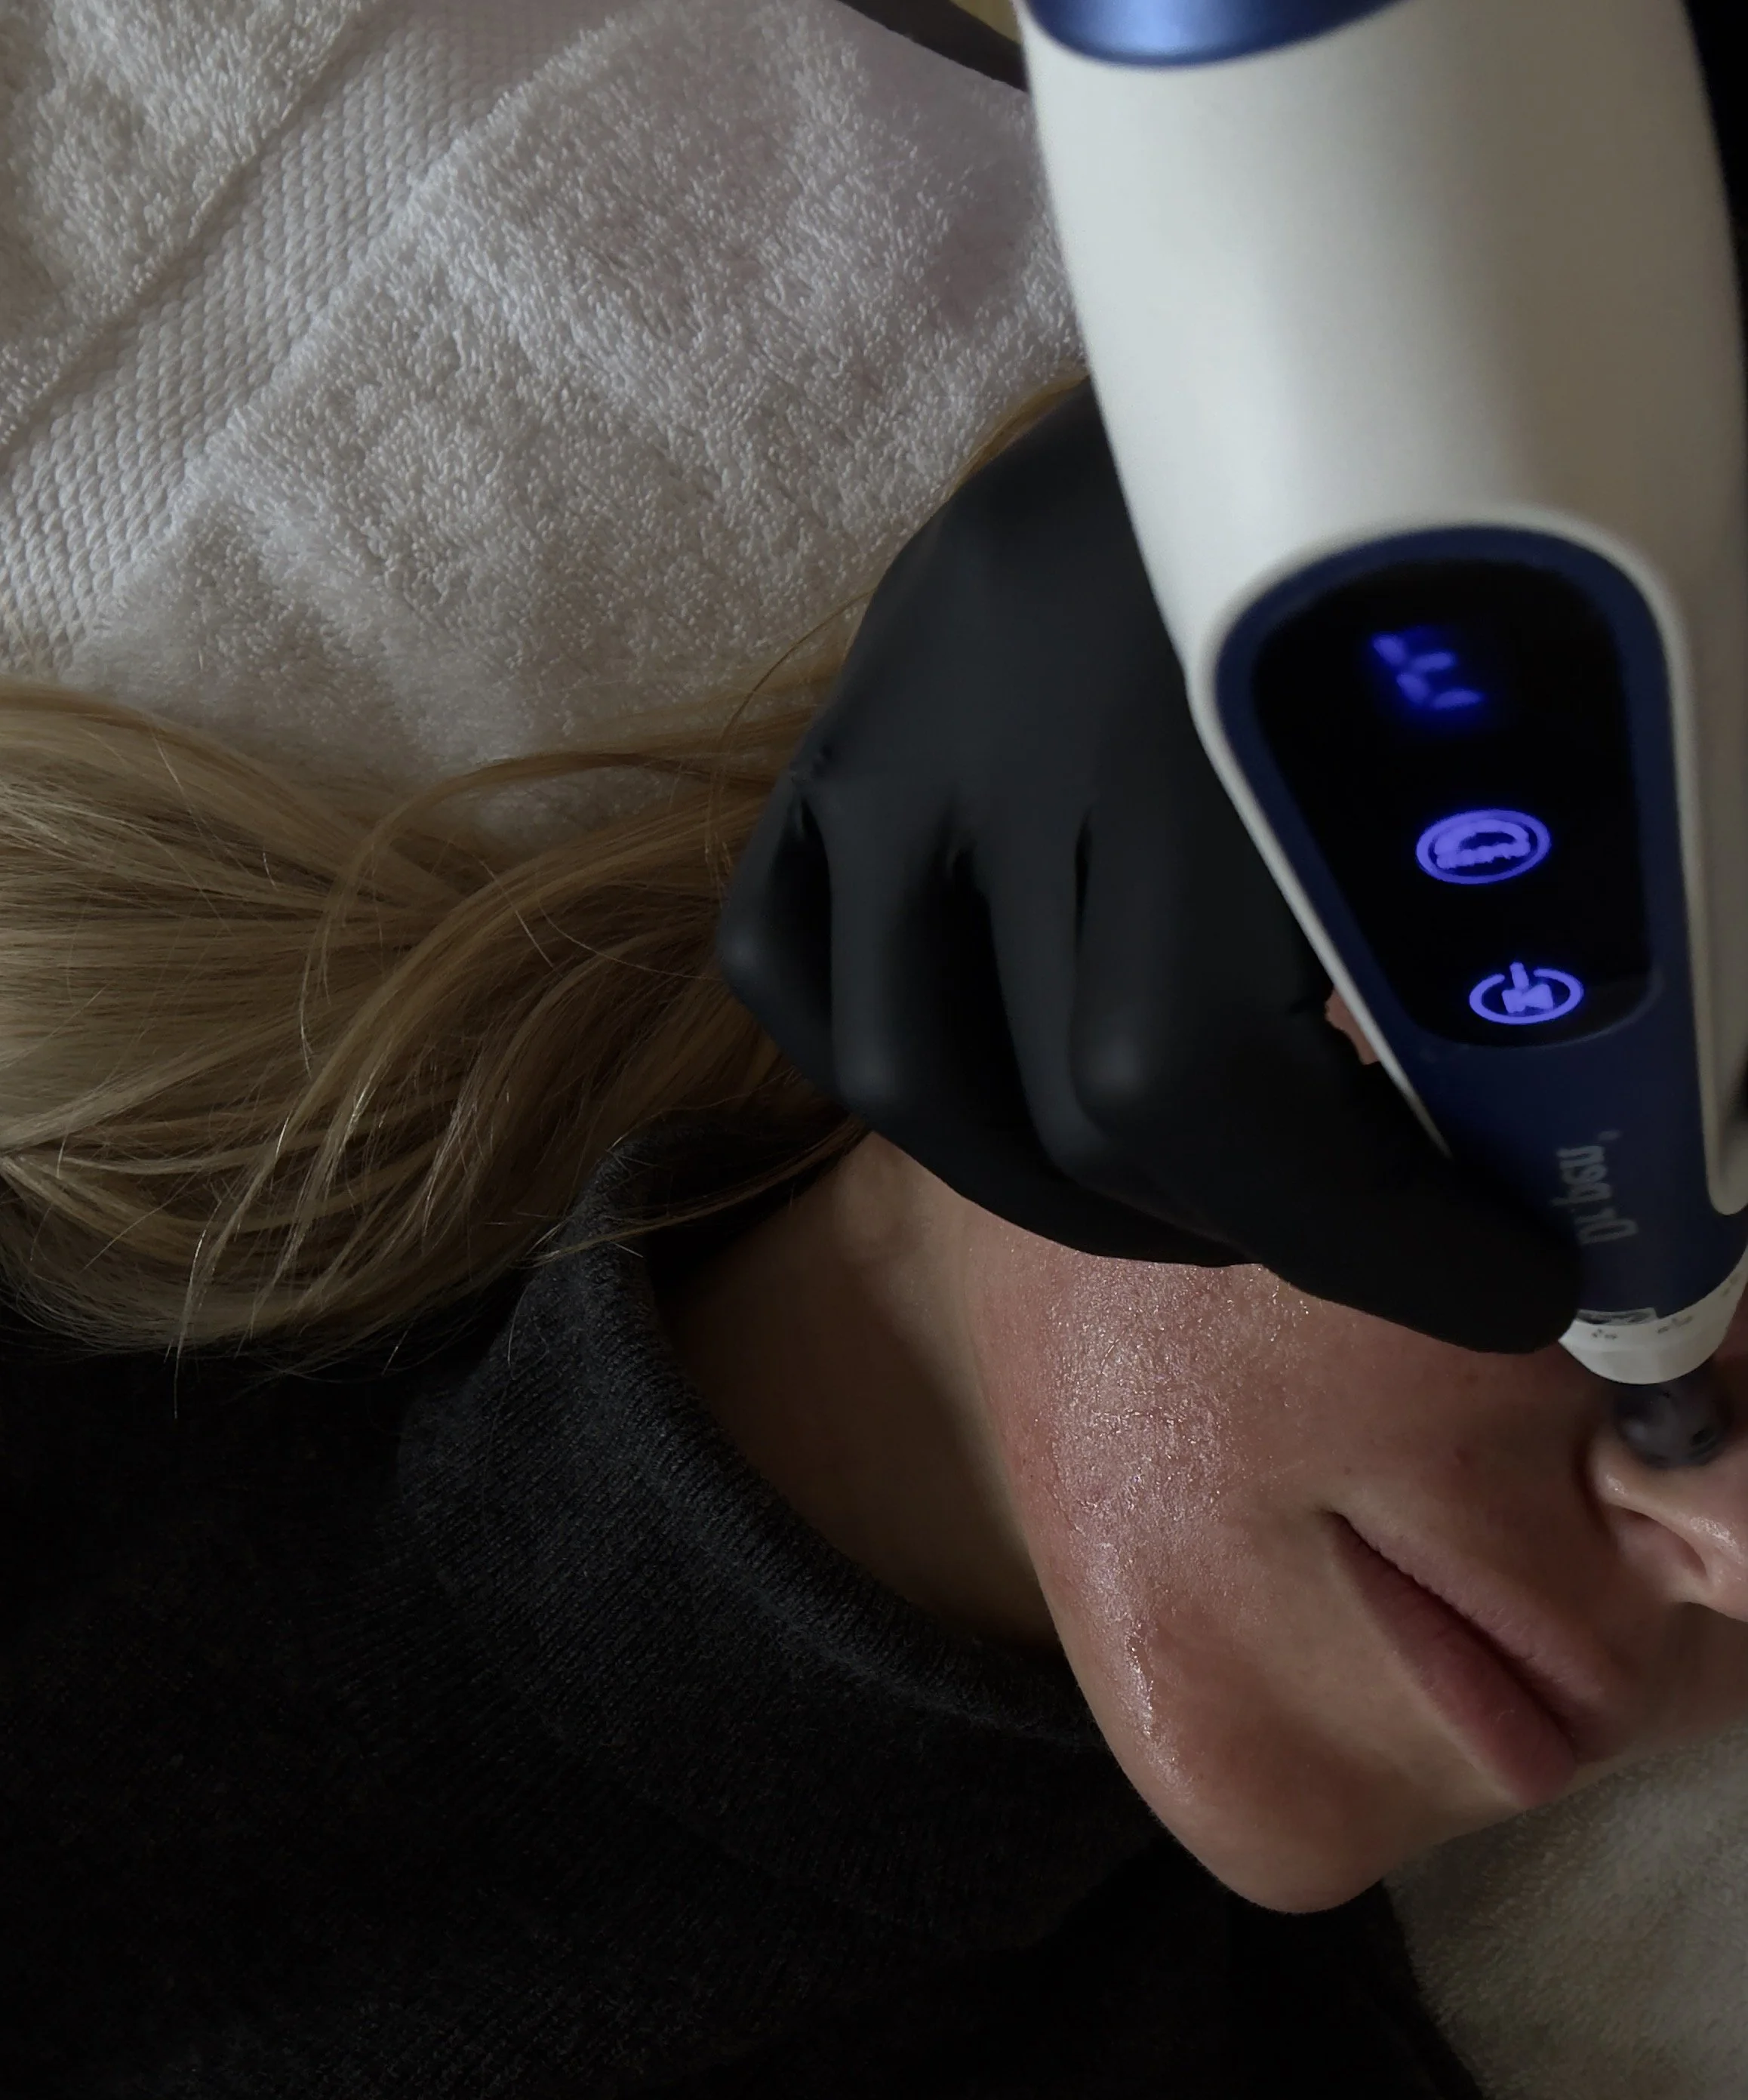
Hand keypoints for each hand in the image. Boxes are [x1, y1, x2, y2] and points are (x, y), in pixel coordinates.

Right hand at [717, 380, 1577, 1352]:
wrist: (1316, 299)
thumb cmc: (1458, 483)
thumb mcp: (1527, 694)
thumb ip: (1514, 929)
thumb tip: (1557, 1166)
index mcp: (1196, 690)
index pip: (1193, 1076)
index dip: (1361, 1239)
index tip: (1512, 1281)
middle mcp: (1001, 708)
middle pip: (1062, 1104)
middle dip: (1252, 1226)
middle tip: (1381, 1221)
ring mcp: (897, 706)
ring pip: (905, 1073)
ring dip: (1068, 1192)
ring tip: (1200, 1188)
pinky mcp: (848, 705)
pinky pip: (789, 954)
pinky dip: (899, 1068)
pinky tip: (1020, 1078)